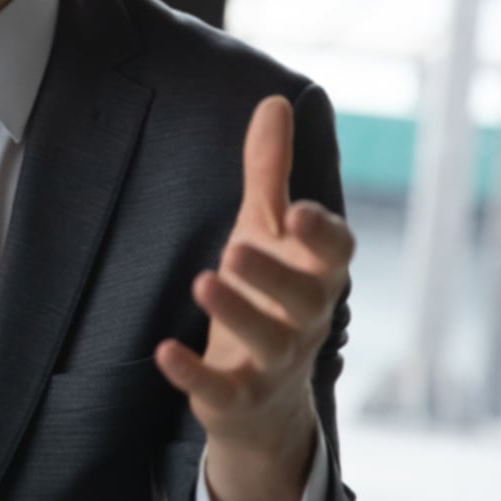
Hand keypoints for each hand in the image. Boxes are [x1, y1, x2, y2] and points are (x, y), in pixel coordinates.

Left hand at [156, 91, 352, 500]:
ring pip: (269, 343)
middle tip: (236, 247)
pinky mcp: (239, 398)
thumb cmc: (268, 296)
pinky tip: (164, 352)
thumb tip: (274, 101)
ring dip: (238, 314)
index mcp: (315, 276)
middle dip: (275, 275)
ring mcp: (275, 364)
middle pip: (306, 299)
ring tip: (203, 281)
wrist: (262, 400)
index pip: (336, 255)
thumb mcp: (263, 232)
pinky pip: (222, 391)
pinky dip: (194, 375)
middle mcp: (305, 321)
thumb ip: (268, 173)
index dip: (323, 236)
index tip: (299, 212)